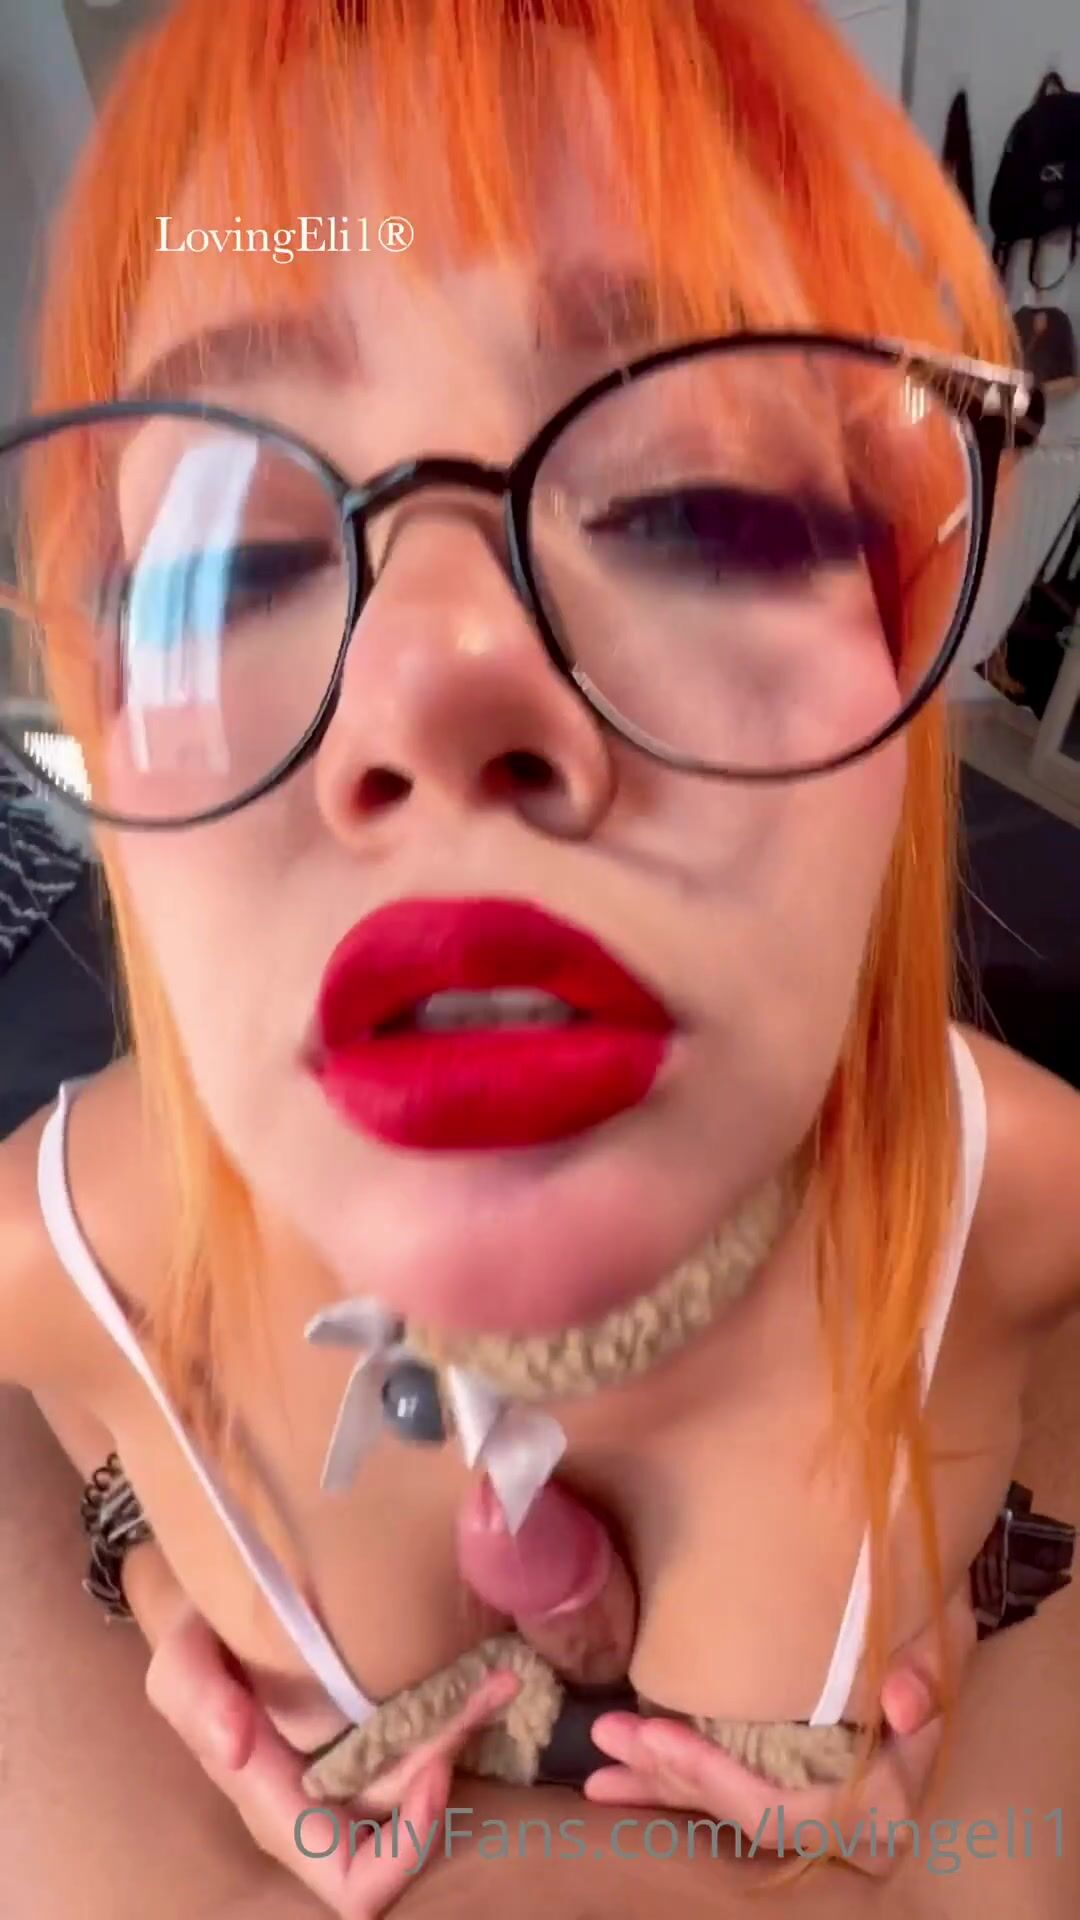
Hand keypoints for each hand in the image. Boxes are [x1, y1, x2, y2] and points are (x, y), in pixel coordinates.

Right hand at [145, 1601, 518, 1915]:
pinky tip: (485, 1662)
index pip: (352, 1879)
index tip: (435, 1769)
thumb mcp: (184, 1651)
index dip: (404, 1847)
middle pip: (408, 1823)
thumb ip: (193, 1692)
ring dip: (467, 1725)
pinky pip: (434, 1729)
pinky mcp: (387, 1719)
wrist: (229, 1585)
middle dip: (450, 1760)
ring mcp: (362, 1759)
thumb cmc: (204, 1629)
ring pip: (430, 1771)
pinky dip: (462, 1706)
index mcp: (278, 1805)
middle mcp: (327, 1797)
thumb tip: (237, 1747)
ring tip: (498, 1672)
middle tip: (489, 1690)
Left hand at [458, 1479, 977, 1878]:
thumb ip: (929, 1670)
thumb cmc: (930, 1619)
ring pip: (726, 1807)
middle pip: (744, 1812)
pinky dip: (674, 1781)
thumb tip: (901, 1704)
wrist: (928, 1608)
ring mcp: (811, 1797)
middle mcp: (843, 1812)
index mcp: (881, 1795)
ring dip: (661, 1785)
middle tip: (609, 1735)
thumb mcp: (945, 1634)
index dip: (723, 1782)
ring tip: (599, 1766)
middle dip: (672, 1779)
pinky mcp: (784, 1771)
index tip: (662, 1736)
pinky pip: (725, 1788)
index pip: (792, 1810)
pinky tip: (624, 1772)